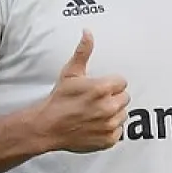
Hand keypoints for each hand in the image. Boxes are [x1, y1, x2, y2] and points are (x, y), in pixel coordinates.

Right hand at [33, 29, 129, 152]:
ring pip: (123, 114)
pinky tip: (95, 124)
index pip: (122, 82)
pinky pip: (119, 131)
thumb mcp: (70, 73)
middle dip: (112, 97)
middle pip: (124, 98)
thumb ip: (83, 52)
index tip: (99, 88)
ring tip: (94, 112)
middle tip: (95, 100)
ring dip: (112, 113)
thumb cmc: (58, 100)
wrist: (47, 126)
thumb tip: (88, 33)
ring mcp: (109, 125)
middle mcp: (108, 107)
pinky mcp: (108, 139)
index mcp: (102, 88)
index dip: (110, 84)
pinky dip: (109, 128)